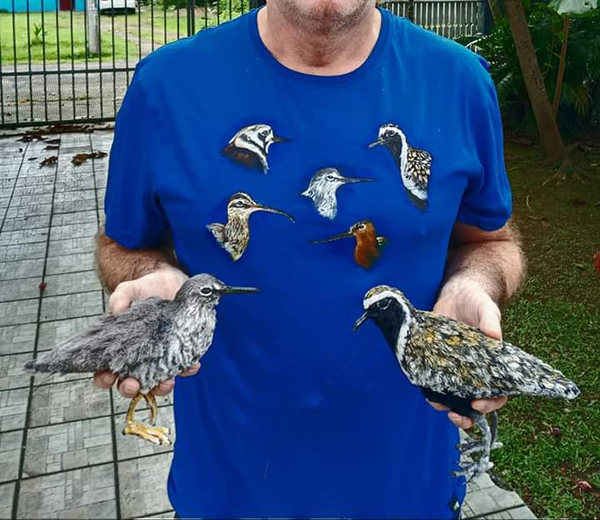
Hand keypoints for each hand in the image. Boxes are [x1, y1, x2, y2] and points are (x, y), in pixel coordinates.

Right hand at [93, 265, 198, 398]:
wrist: (170, 282)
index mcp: (119, 349)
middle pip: (130, 383)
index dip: (104, 378)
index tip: (107, 376)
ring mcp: (159, 358)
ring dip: (160, 387)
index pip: (105, 371)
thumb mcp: (128, 290)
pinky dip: (187, 370)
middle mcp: (138, 358)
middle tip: (134, 384)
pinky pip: (183, 368)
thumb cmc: (144, 289)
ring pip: (156, 383)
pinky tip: (192, 366)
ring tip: (166, 382)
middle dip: (130, 388)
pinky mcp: (178, 352)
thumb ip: (119, 298)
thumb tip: (117, 312)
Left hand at [430, 279, 507, 428]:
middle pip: (474, 402)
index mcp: (492, 365)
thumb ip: (491, 321)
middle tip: (456, 416)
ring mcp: (455, 368)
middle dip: (466, 416)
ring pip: (453, 396)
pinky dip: (431, 389)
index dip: (491, 403)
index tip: (479, 403)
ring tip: (436, 404)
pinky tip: (425, 390)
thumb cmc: (477, 303)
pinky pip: (435, 381)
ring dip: (446, 405)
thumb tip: (495, 337)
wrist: (457, 294)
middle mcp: (474, 371)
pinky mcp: (438, 361)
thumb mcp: (486, 309)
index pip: (498, 393)